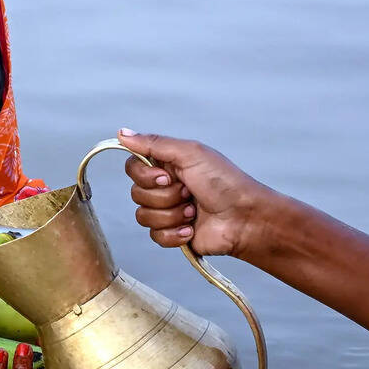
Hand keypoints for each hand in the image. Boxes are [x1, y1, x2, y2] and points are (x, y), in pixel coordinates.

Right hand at [118, 129, 276, 257]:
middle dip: (165, 196)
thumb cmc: (226, 183)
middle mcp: (164, 188)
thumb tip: (123, 133)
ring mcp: (167, 212)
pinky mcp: (172, 234)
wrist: (245, 219)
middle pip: (136, 194)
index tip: (167, 176)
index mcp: (167, 166)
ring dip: (171, 215)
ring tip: (193, 211)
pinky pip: (154, 236)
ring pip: (143, 217)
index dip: (145, 176)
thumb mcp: (191, 153)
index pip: (133, 168)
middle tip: (188, 193)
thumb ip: (154, 143)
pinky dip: (174, 233)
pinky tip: (191, 228)